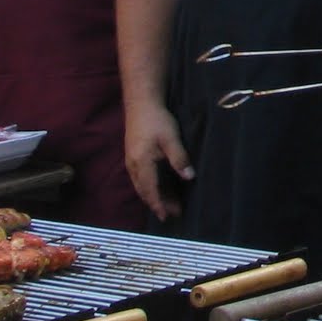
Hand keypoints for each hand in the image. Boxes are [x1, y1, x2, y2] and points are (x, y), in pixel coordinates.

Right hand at [124, 101, 192, 220]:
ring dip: (155, 195)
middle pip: (145, 191)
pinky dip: (151, 186)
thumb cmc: (157, 120)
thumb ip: (179, 159)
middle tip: (174, 214)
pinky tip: (161, 187)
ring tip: (170, 204)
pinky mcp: (134, 156)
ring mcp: (132, 161)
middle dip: (158, 203)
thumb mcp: (171, 138)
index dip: (158, 204)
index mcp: (141, 163)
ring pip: (142, 185)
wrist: (141, 103)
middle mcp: (133, 165)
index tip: (167, 217)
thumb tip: (190, 177)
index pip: (150, 190)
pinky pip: (141, 178)